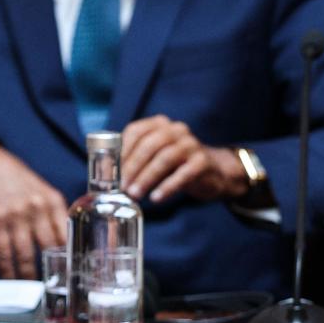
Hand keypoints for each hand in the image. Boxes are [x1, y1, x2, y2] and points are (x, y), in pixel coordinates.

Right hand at [0, 142, 69, 279]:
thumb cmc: (17, 179)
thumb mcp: (42, 190)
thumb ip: (54, 214)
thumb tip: (64, 243)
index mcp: (53, 201)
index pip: (67, 234)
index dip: (70, 256)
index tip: (72, 272)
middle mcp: (37, 208)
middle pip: (49, 247)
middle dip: (53, 270)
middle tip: (56, 287)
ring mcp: (16, 215)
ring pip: (26, 254)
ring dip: (29, 275)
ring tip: (33, 289)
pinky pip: (3, 252)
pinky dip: (7, 269)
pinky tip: (10, 279)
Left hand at [120, 116, 246, 204]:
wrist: (214, 172)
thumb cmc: (177, 165)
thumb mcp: (157, 155)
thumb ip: (137, 157)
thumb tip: (109, 174)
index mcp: (160, 124)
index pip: (136, 131)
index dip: (122, 151)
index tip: (112, 171)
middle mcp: (176, 130)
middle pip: (149, 145)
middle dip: (132, 167)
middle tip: (122, 187)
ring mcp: (191, 144)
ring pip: (164, 159)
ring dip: (147, 178)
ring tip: (135, 195)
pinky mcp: (203, 162)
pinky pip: (183, 174)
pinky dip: (167, 187)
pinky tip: (156, 198)